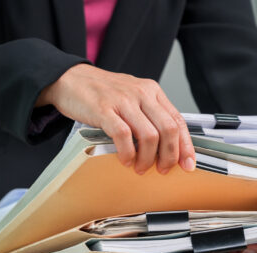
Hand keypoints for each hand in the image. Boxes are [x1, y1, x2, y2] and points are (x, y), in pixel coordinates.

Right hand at [36, 64, 195, 174]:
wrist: (68, 79)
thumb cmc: (99, 92)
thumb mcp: (130, 96)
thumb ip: (147, 114)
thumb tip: (163, 144)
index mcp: (152, 91)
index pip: (178, 120)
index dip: (186, 146)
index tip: (188, 164)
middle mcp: (141, 93)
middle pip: (168, 129)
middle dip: (169, 156)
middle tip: (162, 170)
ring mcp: (122, 101)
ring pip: (149, 136)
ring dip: (148, 159)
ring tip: (140, 168)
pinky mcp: (104, 110)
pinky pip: (123, 136)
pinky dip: (127, 153)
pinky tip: (124, 160)